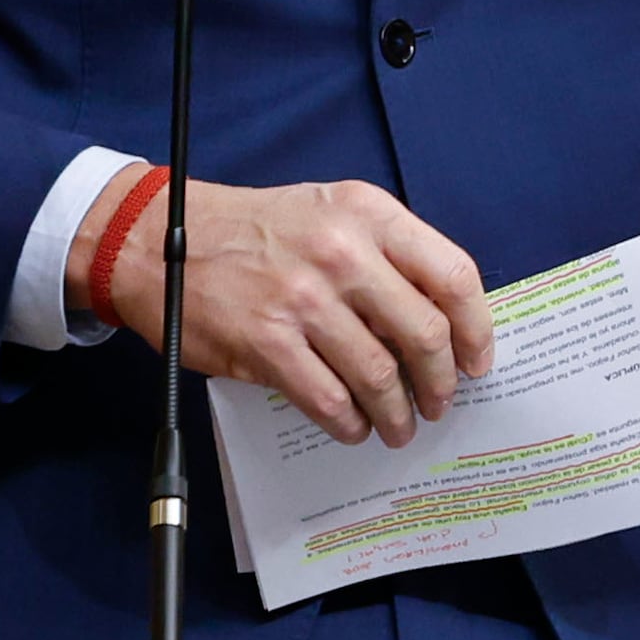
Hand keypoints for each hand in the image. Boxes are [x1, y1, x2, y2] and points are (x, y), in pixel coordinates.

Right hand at [75, 172, 498, 446]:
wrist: (162, 239)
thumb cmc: (258, 230)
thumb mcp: (333, 213)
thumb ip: (386, 255)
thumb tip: (438, 321)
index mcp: (370, 214)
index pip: (453, 276)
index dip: (476, 329)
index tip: (477, 361)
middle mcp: (343, 252)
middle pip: (424, 333)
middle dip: (441, 382)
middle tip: (440, 403)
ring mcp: (304, 298)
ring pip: (380, 374)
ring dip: (398, 412)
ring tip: (399, 426)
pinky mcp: (267, 341)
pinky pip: (329, 398)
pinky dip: (350, 422)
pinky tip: (354, 427)